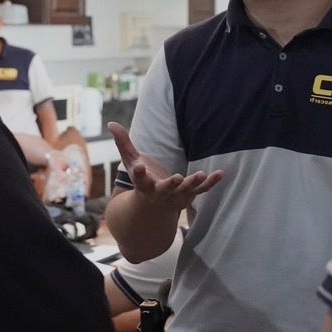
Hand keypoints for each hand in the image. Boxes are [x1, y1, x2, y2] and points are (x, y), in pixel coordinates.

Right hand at [108, 122, 222, 211]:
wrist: (154, 208)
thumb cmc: (142, 180)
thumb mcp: (131, 163)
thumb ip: (123, 143)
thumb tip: (111, 123)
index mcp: (144, 184)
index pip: (140, 180)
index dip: (139, 174)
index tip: (139, 167)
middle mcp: (160, 193)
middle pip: (166, 189)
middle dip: (172, 184)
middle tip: (178, 178)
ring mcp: (176, 197)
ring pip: (186, 191)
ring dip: (194, 183)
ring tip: (202, 174)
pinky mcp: (189, 196)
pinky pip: (202, 190)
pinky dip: (211, 183)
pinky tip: (221, 173)